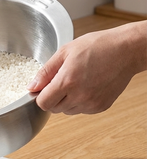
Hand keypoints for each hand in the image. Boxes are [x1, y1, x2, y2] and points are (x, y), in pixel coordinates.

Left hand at [27, 21, 146, 114]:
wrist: (126, 50)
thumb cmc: (98, 46)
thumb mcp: (65, 52)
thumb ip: (45, 72)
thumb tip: (31, 87)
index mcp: (67, 82)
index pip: (42, 103)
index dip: (40, 96)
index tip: (43, 88)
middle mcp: (79, 96)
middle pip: (53, 109)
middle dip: (52, 97)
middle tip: (61, 81)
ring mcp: (91, 103)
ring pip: (67, 111)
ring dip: (65, 101)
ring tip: (76, 82)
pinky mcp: (100, 107)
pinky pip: (81, 110)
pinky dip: (79, 102)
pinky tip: (86, 86)